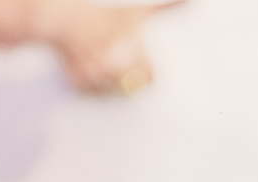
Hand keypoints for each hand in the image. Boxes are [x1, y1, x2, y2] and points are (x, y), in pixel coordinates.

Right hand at [40, 0, 180, 94]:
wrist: (63, 19)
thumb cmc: (103, 15)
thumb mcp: (136, 12)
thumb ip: (167, 7)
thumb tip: (194, 1)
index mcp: (133, 49)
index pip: (150, 77)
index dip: (143, 69)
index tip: (133, 57)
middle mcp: (116, 64)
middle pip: (131, 87)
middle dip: (123, 74)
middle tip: (111, 56)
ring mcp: (97, 75)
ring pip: (113, 93)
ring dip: (107, 82)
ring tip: (99, 60)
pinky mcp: (80, 84)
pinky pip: (94, 96)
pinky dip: (91, 85)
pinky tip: (87, 66)